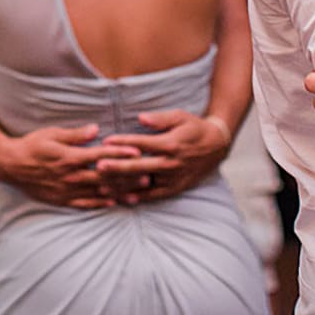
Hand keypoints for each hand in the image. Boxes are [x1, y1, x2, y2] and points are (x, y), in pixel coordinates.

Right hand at [0, 122, 143, 208]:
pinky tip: (113, 202)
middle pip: (104, 176)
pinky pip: (84, 203)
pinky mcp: (62, 199)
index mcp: (69, 157)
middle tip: (148, 174)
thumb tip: (95, 130)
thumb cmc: (31, 145)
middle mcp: (70, 175)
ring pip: (98, 192)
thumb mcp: (51, 134)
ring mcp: (66, 189)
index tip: (138, 151)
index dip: (121, 153)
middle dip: (127, 176)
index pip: (101, 155)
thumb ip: (75, 135)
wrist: (10, 166)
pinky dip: (100, 203)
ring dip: (119, 192)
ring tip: (138, 192)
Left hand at [97, 110, 233, 202]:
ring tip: (102, 185)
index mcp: (170, 144)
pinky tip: (122, 198)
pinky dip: (138, 197)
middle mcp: (171, 163)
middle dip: (117, 166)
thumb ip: (160, 119)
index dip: (123, 142)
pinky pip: (153, 195)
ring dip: (122, 184)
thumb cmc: (194, 128)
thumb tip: (141, 118)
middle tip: (98, 166)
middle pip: (139, 166)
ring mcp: (172, 178)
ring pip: (143, 184)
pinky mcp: (174, 188)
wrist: (216, 146)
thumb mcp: (180, 116)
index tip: (106, 141)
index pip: (142, 144)